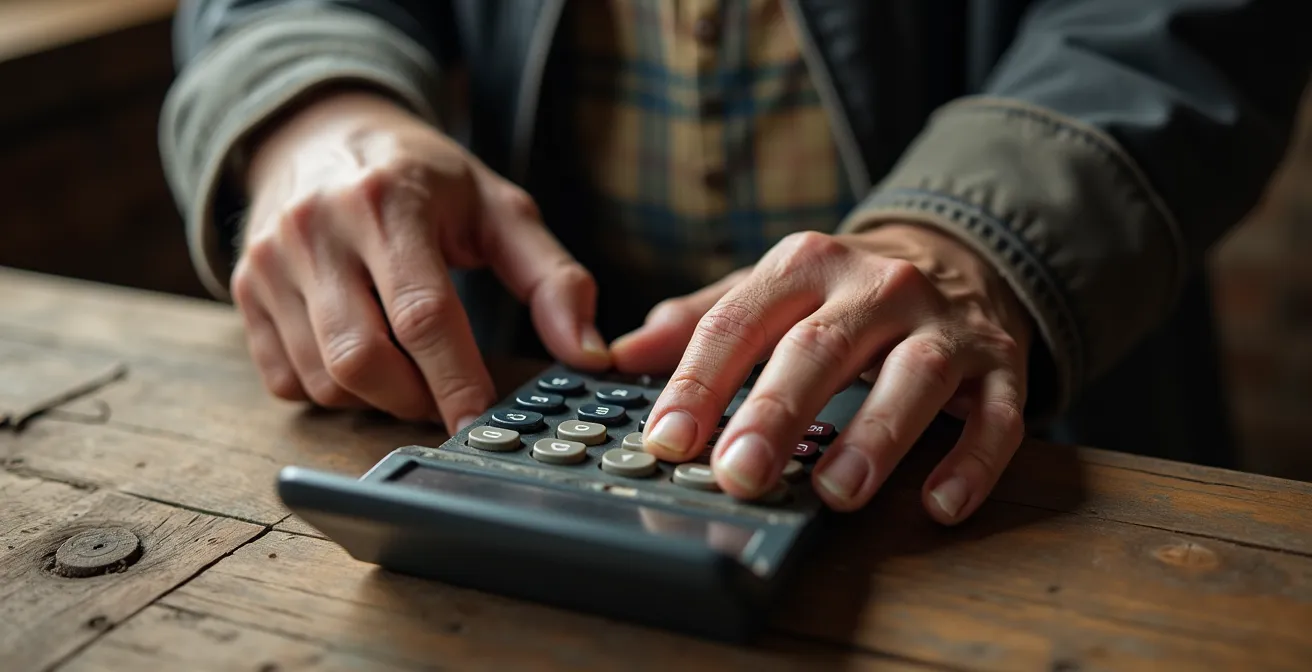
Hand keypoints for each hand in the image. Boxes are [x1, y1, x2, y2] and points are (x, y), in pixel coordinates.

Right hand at [231, 91, 608, 428]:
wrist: (321, 132)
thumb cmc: (422, 177)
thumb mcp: (498, 207)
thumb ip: (551, 278)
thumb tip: (587, 354)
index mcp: (387, 202)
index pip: (423, 314)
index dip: (456, 381)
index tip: (482, 423)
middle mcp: (316, 229)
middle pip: (361, 358)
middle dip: (414, 399)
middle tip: (448, 398)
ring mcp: (268, 262)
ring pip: (321, 379)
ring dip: (375, 400)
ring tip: (411, 374)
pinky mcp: (244, 291)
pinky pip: (284, 380)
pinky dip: (329, 392)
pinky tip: (363, 360)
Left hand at [611, 225, 1031, 523]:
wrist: (961, 255)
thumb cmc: (845, 294)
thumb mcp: (773, 290)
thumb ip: (700, 320)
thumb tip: (618, 356)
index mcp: (806, 265)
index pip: (739, 321)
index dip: (699, 382)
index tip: (666, 440)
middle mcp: (876, 287)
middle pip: (820, 348)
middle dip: (777, 412)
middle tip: (739, 473)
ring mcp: (944, 325)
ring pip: (912, 376)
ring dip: (875, 437)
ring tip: (835, 492)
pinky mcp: (1000, 364)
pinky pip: (995, 415)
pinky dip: (971, 460)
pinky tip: (939, 503)